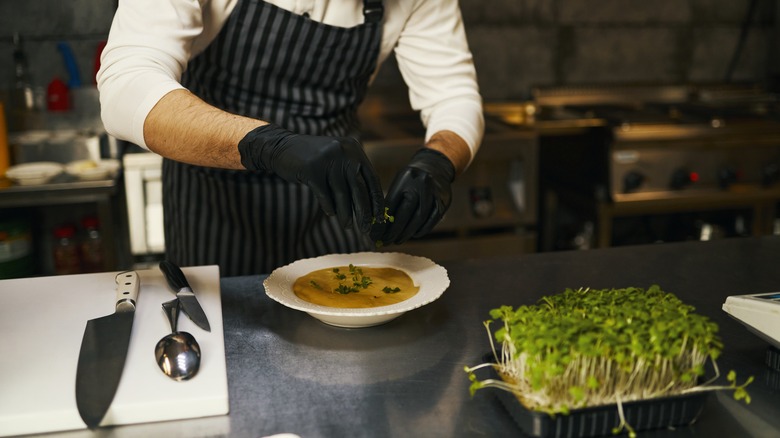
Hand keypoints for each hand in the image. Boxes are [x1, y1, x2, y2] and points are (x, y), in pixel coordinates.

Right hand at [238, 124, 383, 232]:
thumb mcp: (336, 160)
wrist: (281, 147)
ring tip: (347, 226)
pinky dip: (329, 207)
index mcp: (354, 149)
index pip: (371, 179)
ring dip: (345, 214)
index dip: (376, 200)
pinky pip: (324, 195)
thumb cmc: (313, 160)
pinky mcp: (311, 169)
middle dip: (364, 212)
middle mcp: (343, 152)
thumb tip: (368, 207)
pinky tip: (331, 214)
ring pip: (341, 194)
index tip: (379, 218)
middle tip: (366, 228)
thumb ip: (352, 176)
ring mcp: (327, 159)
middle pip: (359, 188)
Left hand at [379, 148, 454, 244]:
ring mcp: (434, 193)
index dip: (383, 221)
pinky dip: (422, 230)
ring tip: (397, 240)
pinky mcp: (443, 201)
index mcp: (405, 178)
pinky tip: (414, 235)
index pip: (391, 204)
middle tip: (385, 241)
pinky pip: (432, 220)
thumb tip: (380, 227)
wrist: (436, 167)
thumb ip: (391, 202)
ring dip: (407, 233)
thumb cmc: (411, 179)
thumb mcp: (399, 183)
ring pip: (419, 218)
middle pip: (406, 212)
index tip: (376, 234)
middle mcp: (421, 184)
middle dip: (394, 230)